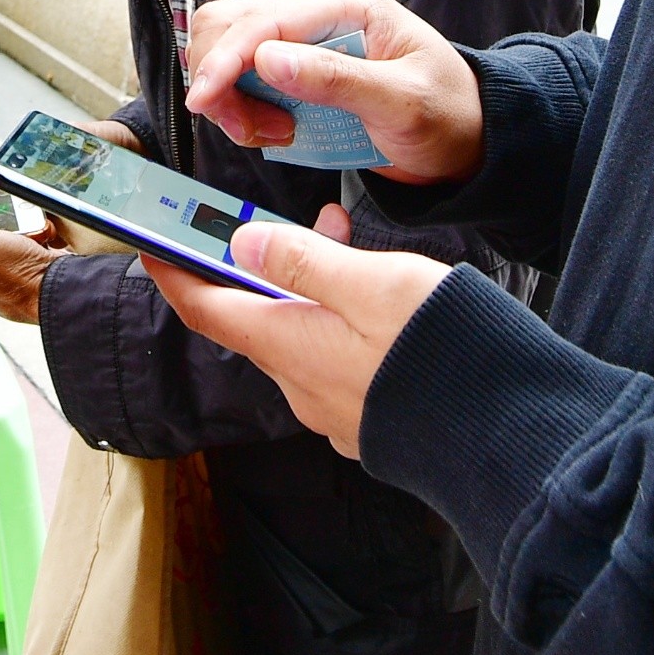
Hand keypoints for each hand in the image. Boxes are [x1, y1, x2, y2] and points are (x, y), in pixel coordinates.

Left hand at [146, 207, 456, 457]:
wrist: (502, 432)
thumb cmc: (437, 350)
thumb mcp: (370, 283)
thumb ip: (303, 261)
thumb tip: (241, 244)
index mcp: (288, 346)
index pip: (207, 309)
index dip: (174, 275)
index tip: (151, 247)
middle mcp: (301, 385)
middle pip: (257, 318)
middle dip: (264, 266)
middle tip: (293, 223)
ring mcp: (335, 409)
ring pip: (303, 336)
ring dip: (312, 289)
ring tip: (352, 242)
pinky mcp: (370, 420)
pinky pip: (338, 361)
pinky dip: (341, 321)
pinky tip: (380, 304)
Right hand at [181, 0, 485, 183]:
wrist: (465, 140)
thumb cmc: (447, 115)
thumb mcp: (403, 103)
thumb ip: (337, 80)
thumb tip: (268, 59)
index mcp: (347, 4)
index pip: (263, 19)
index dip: (225, 59)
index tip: (204, 102)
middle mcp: (318, 12)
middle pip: (229, 23)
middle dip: (220, 78)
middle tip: (250, 130)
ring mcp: (303, 38)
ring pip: (225, 47)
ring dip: (228, 94)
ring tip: (270, 132)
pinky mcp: (294, 68)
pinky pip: (240, 75)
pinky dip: (238, 104)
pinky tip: (273, 129)